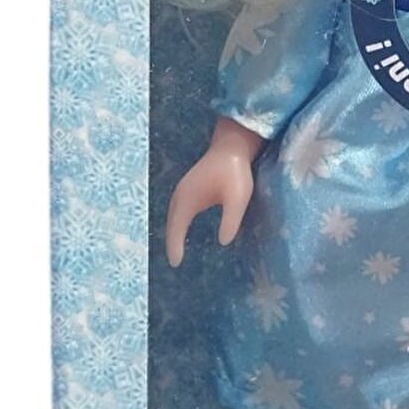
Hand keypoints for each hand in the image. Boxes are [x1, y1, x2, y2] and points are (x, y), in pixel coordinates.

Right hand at [165, 117, 263, 266]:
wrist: (233, 144)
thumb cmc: (235, 171)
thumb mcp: (237, 198)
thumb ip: (230, 219)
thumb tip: (223, 242)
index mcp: (187, 199)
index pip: (176, 228)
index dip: (174, 246)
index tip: (176, 264)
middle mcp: (181, 195)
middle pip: (171, 223)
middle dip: (171, 241)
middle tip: (174, 261)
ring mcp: (184, 189)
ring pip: (174, 215)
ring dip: (173, 231)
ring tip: (176, 249)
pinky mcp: (191, 187)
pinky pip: (179, 209)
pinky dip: (178, 222)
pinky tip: (184, 227)